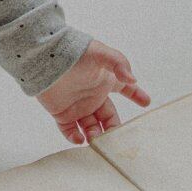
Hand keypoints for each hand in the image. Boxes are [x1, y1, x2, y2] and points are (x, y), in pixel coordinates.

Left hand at [36, 39, 150, 144]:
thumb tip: (133, 79)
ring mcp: (78, 105)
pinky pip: (69, 130)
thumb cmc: (73, 52)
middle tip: (115, 137)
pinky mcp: (61, 112)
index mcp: (105, 81)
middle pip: (108, 117)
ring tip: (95, 138)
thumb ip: (119, 64)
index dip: (136, 95)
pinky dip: (74, 137)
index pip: (125, 89)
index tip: (146, 102)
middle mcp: (93, 95)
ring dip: (95, 135)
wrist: (45, 57)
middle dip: (113, 128)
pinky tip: (79, 139)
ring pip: (91, 127)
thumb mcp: (100, 53)